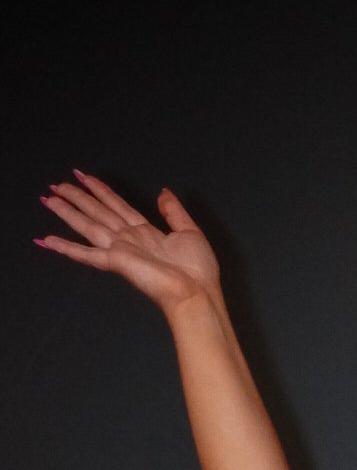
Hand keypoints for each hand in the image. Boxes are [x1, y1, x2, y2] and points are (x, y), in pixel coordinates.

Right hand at [37, 172, 220, 312]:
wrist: (197, 294)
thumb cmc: (198, 270)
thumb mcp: (190, 231)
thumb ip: (174, 211)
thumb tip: (163, 192)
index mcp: (145, 231)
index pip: (117, 205)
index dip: (100, 190)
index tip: (83, 176)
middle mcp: (129, 239)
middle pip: (98, 212)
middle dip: (77, 198)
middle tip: (55, 185)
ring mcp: (120, 250)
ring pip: (88, 225)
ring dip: (67, 212)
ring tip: (48, 199)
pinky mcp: (116, 262)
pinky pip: (86, 254)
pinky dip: (66, 247)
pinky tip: (47, 241)